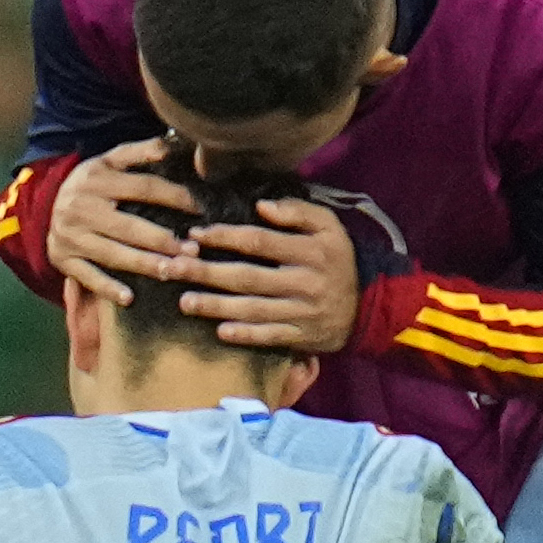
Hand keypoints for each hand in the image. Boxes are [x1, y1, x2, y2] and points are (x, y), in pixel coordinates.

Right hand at [44, 137, 201, 304]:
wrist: (44, 206)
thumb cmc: (90, 184)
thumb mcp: (108, 161)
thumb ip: (139, 152)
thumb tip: (170, 144)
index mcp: (98, 180)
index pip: (143, 188)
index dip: (174, 197)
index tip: (199, 209)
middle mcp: (82, 208)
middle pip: (129, 226)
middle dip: (162, 240)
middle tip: (191, 252)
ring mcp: (72, 236)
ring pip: (112, 253)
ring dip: (143, 264)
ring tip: (171, 272)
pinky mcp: (63, 258)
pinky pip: (87, 276)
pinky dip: (107, 288)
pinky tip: (129, 297)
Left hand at [181, 193, 358, 354]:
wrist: (369, 306)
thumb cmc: (338, 259)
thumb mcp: (329, 226)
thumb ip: (297, 211)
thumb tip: (262, 206)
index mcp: (309, 250)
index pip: (259, 242)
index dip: (224, 237)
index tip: (195, 234)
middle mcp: (304, 282)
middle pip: (248, 277)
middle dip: (207, 272)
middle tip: (173, 268)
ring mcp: (302, 312)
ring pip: (253, 309)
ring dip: (216, 306)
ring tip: (184, 301)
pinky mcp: (302, 336)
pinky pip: (270, 337)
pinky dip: (246, 335)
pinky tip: (220, 331)